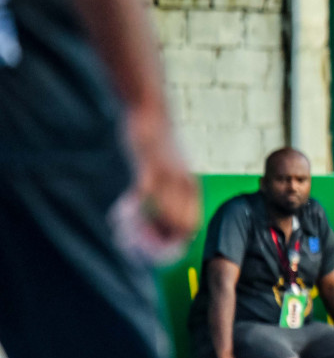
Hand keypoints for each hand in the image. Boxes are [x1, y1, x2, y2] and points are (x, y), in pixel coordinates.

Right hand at [113, 108, 200, 264]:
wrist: (151, 110)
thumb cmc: (157, 141)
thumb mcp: (169, 166)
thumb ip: (168, 188)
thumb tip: (154, 210)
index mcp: (191, 186)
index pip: (191, 224)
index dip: (174, 240)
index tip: (155, 247)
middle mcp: (184, 184)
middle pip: (181, 226)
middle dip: (158, 241)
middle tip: (134, 242)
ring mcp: (168, 176)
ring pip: (165, 216)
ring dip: (144, 230)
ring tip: (124, 231)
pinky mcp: (150, 167)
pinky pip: (144, 198)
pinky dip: (131, 212)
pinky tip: (117, 214)